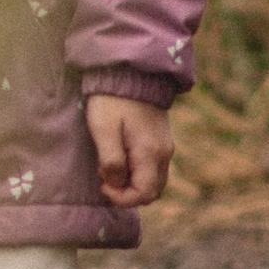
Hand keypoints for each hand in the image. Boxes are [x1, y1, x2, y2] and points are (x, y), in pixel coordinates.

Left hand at [86, 92, 173, 209]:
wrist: (130, 71)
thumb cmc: (112, 101)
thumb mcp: (104, 130)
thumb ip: (111, 161)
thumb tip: (116, 183)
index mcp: (151, 153)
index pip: (144, 194)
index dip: (122, 198)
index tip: (102, 184)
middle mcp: (164, 153)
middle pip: (152, 192)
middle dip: (127, 192)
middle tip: (105, 175)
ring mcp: (165, 146)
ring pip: (153, 181)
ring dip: (132, 181)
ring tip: (110, 163)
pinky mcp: (161, 139)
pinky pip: (153, 167)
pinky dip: (137, 171)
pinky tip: (119, 153)